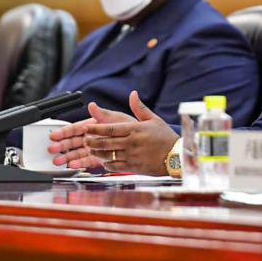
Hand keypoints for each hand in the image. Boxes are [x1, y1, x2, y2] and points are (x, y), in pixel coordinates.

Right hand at [48, 102, 135, 167]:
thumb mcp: (119, 120)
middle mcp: (95, 137)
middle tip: (51, 149)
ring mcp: (97, 148)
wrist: (145, 145)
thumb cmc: (132, 128)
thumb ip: (105, 115)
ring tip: (57, 160)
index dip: (65, 131)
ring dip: (67, 156)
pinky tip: (71, 165)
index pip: (77, 128)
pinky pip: (88, 161)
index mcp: (97, 125)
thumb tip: (92, 105)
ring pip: (78, 152)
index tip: (55, 135)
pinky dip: (79, 163)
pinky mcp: (100, 159)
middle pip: (74, 141)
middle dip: (62, 145)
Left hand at [57, 91, 179, 174]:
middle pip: (105, 142)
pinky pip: (115, 166)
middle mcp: (131, 143)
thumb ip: (140, 107)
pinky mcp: (133, 166)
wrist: (176, 156)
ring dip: (97, 153)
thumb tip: (133, 94)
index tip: (86, 127)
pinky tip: (104, 160)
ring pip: (108, 155)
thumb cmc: (165, 137)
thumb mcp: (154, 119)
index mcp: (135, 129)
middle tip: (85, 139)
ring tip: (91, 150)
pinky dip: (106, 164)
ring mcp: (131, 156)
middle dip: (92, 141)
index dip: (96, 128)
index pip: (110, 128)